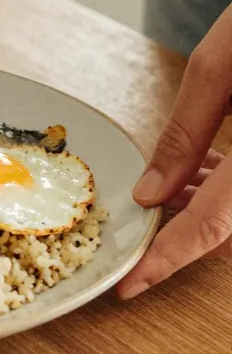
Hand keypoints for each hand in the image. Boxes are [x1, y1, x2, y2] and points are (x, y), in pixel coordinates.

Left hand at [118, 6, 231, 298]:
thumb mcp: (220, 68)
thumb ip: (185, 134)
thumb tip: (151, 192)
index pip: (214, 224)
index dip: (169, 258)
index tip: (132, 285)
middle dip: (187, 230)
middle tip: (144, 227)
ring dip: (209, 208)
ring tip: (172, 186)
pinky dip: (229, 186)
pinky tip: (207, 166)